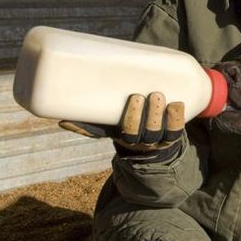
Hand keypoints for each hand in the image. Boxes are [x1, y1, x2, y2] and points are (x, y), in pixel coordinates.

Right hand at [59, 92, 184, 154]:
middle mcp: (147, 141)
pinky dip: (179, 116)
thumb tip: (60, 121)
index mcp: (129, 140)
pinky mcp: (175, 132)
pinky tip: (178, 103)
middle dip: (149, 114)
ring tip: (161, 95)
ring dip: (166, 114)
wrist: (150, 147)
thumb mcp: (106, 129)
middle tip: (146, 93)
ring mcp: (163, 138)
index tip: (135, 98)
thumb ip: (88, 125)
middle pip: (149, 131)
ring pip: (167, 130)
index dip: (134, 118)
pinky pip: (179, 127)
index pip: (131, 133)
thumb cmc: (123, 130)